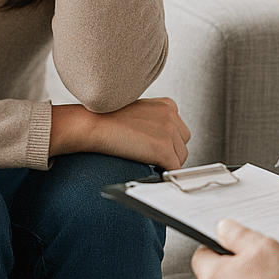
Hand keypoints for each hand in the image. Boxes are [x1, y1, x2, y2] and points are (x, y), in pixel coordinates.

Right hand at [50, 97, 190, 171]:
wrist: (95, 124)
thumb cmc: (109, 118)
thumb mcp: (140, 111)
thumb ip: (155, 120)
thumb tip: (160, 138)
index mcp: (168, 105)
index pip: (180, 129)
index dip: (168, 141)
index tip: (154, 146)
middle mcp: (172, 116)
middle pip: (182, 144)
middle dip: (170, 152)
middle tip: (149, 155)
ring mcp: (169, 132)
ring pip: (180, 158)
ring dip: (166, 163)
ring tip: (145, 160)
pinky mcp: (164, 149)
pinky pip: (173, 170)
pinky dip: (162, 173)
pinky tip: (148, 168)